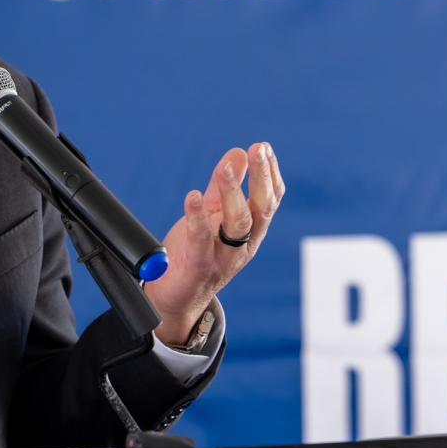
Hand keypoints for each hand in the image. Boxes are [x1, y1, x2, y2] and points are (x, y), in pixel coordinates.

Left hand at [143, 142, 283, 345]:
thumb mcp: (212, 216)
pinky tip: (192, 196)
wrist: (176, 299)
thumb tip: (239, 152)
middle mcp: (243, 245)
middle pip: (261, 210)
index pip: (270, 200)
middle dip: (262, 178)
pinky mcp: (200, 267)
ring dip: (233, 193)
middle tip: (257, 149)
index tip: (263, 147)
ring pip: (239, 224)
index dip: (270, 173)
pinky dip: (197, 218)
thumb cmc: (196, 255)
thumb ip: (223, 187)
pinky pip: (201, 241)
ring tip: (224, 168)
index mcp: (250, 232)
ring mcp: (224, 258)